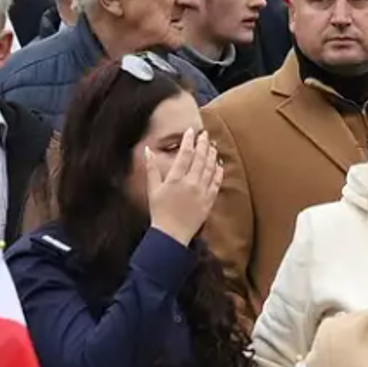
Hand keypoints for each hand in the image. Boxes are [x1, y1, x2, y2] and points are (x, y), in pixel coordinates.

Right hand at [147, 128, 221, 246]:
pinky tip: (219, 165)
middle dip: (203, 144)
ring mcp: (202, 192)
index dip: (188, 140)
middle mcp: (191, 182)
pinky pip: (216, 183)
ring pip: (210, 168)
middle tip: (205, 134)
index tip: (191, 131)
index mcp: (176, 178)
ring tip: (213, 146)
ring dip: (212, 155)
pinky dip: (218, 172)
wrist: (171, 234)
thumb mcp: (152, 189)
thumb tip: (148, 150)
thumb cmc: (159, 212)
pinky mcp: (209, 201)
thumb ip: (151, 168)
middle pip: (200, 158)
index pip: (185, 153)